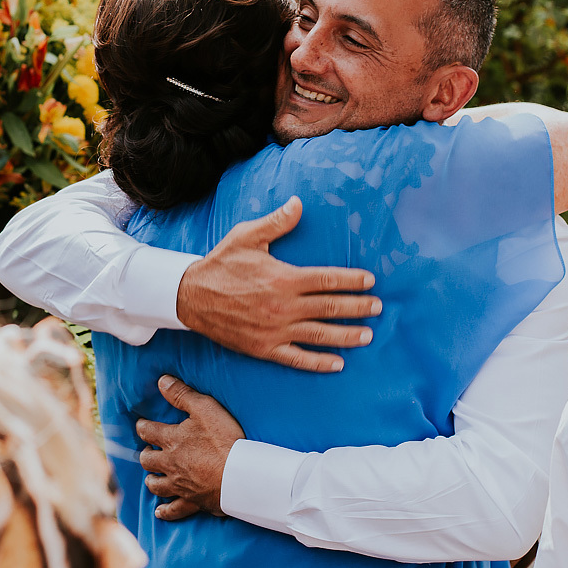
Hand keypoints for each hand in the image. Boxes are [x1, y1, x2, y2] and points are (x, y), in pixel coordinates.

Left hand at [136, 375, 244, 519]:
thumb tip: (161, 381)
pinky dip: (165, 511)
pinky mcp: (192, 501)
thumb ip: (182, 394)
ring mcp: (180, 485)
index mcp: (172, 440)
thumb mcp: (205, 408)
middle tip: (149, 451)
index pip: (148, 431)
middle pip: (148, 460)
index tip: (142, 425)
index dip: (143, 427)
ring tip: (152, 475)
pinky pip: (174, 509)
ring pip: (156, 484)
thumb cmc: (224, 440)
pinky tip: (160, 512)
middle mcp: (170, 464)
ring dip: (152, 479)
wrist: (241, 475)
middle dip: (146, 454)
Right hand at [176, 196, 379, 370]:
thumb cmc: (220, 265)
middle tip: (378, 308)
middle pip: (331, 308)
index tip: (370, 282)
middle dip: (358, 308)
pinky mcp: (264, 348)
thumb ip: (276, 222)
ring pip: (319, 335)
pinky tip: (337, 364)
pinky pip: (297, 358)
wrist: (190, 297)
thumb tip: (299, 203)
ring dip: (347, 336)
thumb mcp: (246, 237)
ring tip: (367, 336)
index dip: (352, 281)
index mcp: (283, 278)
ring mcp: (275, 330)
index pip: (328, 280)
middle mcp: (283, 306)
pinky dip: (318, 362)